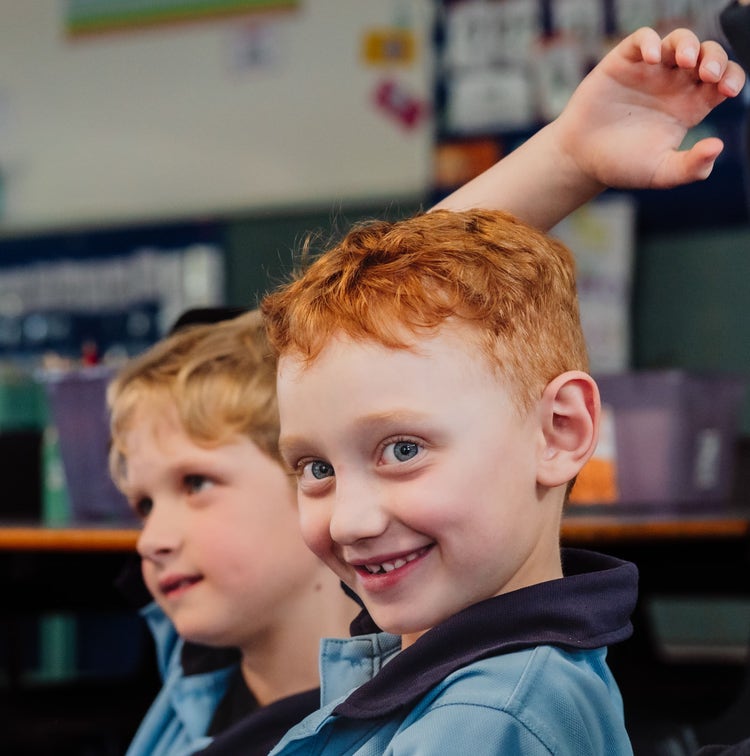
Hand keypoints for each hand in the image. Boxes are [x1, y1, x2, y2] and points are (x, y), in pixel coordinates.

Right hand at [553, 27, 745, 189]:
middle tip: (709, 74)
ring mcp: (649, 71)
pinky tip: (652, 59)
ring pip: (679, 41)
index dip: (732, 77)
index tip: (726, 90)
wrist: (580, 160)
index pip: (723, 80)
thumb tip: (717, 147)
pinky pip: (643, 39)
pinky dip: (650, 42)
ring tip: (685, 61)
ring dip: (688, 44)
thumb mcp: (660, 172)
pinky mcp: (623, 62)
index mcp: (689, 105)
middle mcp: (673, 83)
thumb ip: (691, 167)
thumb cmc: (620, 166)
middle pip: (707, 54)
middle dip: (715, 57)